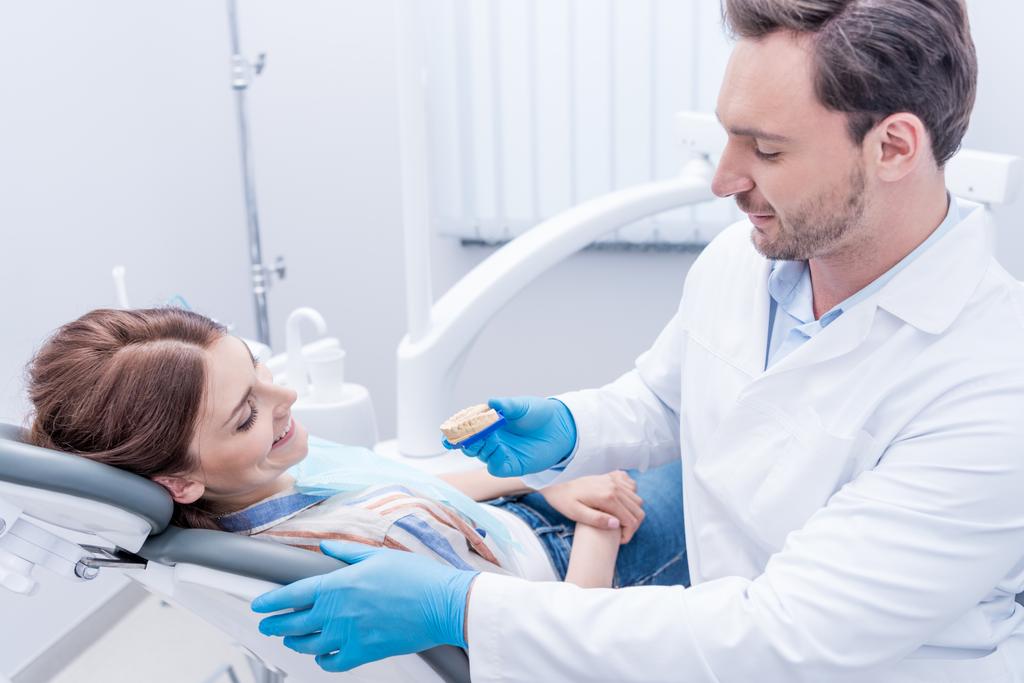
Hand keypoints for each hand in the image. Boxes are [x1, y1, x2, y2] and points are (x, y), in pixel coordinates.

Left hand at [252, 542, 477, 672]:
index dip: (271, 601)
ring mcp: (349, 635)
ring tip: (289, 639)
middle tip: (267, 625)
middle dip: (275, 624)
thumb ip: (346, 552)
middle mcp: (338, 612)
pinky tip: (320, 656)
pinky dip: (321, 660)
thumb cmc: (415, 577)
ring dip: (294, 642)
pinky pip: (332, 662)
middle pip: (294, 622)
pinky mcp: (364, 653)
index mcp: (339, 584)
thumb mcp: (378, 555)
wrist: (442, 604)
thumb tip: (325, 545)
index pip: (292, 594)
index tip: (259, 605)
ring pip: (308, 645)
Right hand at [444, 396, 577, 477]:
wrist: (560, 427)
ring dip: (481, 447)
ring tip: (489, 438)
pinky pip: (497, 468)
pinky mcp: (511, 466)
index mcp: (488, 424)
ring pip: (481, 455)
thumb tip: (492, 402)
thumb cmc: (538, 413)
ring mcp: (500, 453)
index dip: (455, 431)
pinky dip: (494, 461)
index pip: (466, 428)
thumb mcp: (523, 406)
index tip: (447, 432)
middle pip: (470, 444)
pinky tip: (499, 451)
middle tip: (466, 434)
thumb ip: (507, 405)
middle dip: (465, 440)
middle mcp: (491, 440)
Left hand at [540, 471, 645, 542]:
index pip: (630, 519)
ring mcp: (614, 479)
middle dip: (633, 525)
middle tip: (622, 533)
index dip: (629, 534)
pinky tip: (621, 503)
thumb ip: (596, 519)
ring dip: (633, 511)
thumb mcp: (576, 513)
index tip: (620, 540)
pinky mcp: (612, 476)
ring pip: (637, 499)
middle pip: (637, 509)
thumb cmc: (564, 500)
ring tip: (620, 520)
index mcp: (607, 497)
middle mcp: (614, 486)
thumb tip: (616, 524)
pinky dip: (631, 495)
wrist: (557, 483)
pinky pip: (631, 485)